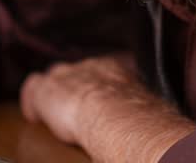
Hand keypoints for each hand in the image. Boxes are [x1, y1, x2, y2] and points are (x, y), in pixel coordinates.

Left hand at [19, 54, 195, 162]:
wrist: (112, 112)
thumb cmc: (134, 114)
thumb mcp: (144, 105)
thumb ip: (146, 108)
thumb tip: (162, 127)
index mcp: (112, 69)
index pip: (100, 72)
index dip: (97, 86)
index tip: (100, 98)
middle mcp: (87, 67)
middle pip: (75, 71)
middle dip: (73, 85)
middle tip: (73, 105)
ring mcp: (65, 76)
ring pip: (54, 77)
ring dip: (52, 93)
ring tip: (53, 110)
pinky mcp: (46, 90)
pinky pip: (34, 89)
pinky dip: (32, 101)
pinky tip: (33, 114)